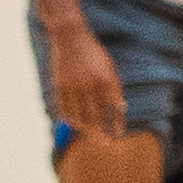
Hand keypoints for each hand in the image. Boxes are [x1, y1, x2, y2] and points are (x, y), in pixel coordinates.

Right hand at [47, 24, 129, 140]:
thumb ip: (115, 89)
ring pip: (79, 117)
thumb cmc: (93, 54)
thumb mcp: (110, 68)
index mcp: (106, 80)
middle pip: (96, 118)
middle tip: (105, 145)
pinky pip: (65, 110)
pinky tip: (76, 125)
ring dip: (86, 129)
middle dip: (101, 134)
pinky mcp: (60, 87)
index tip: (119, 135)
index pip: (114, 109)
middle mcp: (90, 86)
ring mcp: (74, 87)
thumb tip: (122, 109)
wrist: (70, 37)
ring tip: (91, 136)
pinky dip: (71, 120)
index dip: (117, 124)